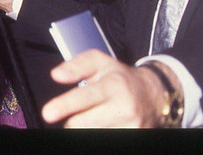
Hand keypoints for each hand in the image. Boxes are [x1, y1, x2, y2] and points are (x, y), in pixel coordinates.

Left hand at [41, 50, 172, 127]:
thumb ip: (76, 65)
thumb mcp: (100, 61)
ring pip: (92, 135)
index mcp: (115, 85)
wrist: (154, 95)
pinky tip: (102, 123)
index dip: (65, 105)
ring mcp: (132, 127)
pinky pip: (105, 141)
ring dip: (85, 128)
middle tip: (78, 110)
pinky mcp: (136, 138)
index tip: (48, 113)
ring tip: (95, 114)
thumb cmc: (120, 77)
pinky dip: (97, 132)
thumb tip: (56, 75)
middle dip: (73, 119)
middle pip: (84, 123)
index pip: (86, 97)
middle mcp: (125, 108)